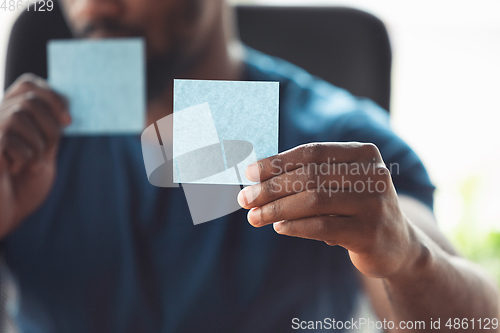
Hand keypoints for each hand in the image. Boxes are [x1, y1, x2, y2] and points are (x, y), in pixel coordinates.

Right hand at [0, 74, 70, 236]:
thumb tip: (65, 106)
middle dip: (51, 126)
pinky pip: (9, 139)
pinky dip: (24, 157)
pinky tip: (14, 170)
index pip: (27, 83)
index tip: (68, 120)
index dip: (51, 95)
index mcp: (9, 114)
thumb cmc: (23, 185)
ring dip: (38, 144)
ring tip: (32, 164)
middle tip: (51, 151)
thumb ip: (49, 126)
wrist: (4, 215)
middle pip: (29, 100)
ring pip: (20, 115)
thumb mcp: (43, 150)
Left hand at [237, 142, 421, 278]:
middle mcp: (374, 173)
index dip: (277, 162)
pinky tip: (279, 227)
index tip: (249, 173)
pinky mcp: (370, 233)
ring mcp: (375, 203)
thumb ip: (310, 177)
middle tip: (245, 199)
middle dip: (271, 188)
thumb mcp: (341, 186)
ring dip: (277, 209)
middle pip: (310, 175)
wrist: (398, 246)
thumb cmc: (357, 209)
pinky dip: (295, 226)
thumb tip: (258, 178)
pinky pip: (323, 227)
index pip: (312, 152)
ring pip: (314, 200)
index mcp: (364, 153)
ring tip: (254, 217)